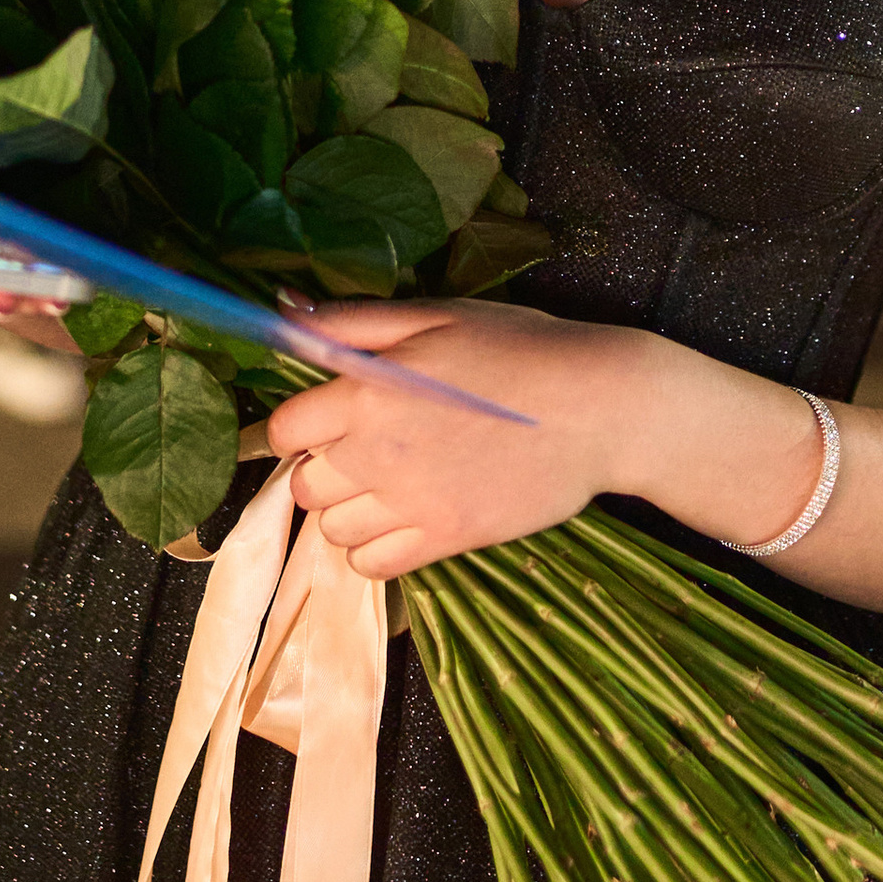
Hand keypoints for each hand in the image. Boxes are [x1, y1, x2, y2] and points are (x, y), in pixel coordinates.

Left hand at [267, 299, 690, 580]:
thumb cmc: (521, 349)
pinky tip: (403, 518)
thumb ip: (354, 322)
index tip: (328, 417)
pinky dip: (374, 549)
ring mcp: (411, 502)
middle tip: (365, 448)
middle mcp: (377, 452)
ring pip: (333, 529)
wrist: (599, 406)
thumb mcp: (438, 316)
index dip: (300, 423)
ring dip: (349, 509)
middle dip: (324, 466)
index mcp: (368, 391)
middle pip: (305, 483)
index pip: (284, 428)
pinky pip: (372, 565)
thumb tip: (283, 316)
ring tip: (388, 484)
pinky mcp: (446, 537)